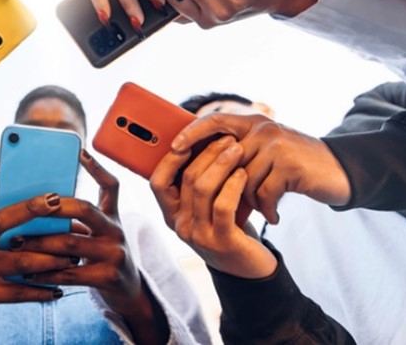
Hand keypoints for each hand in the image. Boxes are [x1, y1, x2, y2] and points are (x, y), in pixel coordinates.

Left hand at [19, 151, 169, 343]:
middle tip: (25, 209)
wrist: (128, 291)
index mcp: (112, 216)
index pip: (110, 186)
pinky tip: (28, 273)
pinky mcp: (108, 277)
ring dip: (38, 243)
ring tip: (16, 242)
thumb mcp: (100, 233)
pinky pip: (70, 273)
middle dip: (51, 208)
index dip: (97, 168)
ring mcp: (114, 254)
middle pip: (83, 209)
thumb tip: (36, 207)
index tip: (80, 151)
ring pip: (70, 243)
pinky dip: (46, 273)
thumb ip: (79, 219)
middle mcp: (116, 231)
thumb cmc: (103, 256)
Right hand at [151, 136, 276, 278]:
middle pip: (186, 179)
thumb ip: (197, 184)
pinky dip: (233, 184)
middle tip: (227, 138)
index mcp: (171, 214)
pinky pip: (223, 205)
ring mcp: (198, 235)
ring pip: (203, 188)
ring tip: (238, 149)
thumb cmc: (228, 227)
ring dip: (222, 163)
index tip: (189, 138)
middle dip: (207, 152)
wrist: (248, 267)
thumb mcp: (206, 207)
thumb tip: (197, 142)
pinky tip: (243, 173)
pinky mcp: (221, 242)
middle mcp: (180, 225)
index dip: (170, 158)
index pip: (157, 182)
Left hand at [172, 113, 350, 223]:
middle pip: (225, 160)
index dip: (192, 133)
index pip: (214, 120)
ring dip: (250, 201)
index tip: (175, 148)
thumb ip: (238, 153)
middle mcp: (263, 128)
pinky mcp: (289, 164)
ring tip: (262, 209)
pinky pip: (263, 192)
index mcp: (252, 123)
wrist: (337, 172)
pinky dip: (267, 209)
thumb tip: (197, 167)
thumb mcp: (265, 152)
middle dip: (224, 187)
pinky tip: (273, 216)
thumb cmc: (293, 167)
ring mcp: (276, 145)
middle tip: (228, 206)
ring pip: (243, 180)